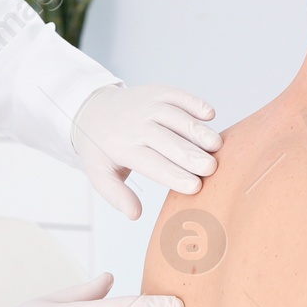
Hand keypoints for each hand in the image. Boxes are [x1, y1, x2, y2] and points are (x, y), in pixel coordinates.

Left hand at [70, 84, 220, 219]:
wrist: (90, 109)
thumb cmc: (101, 148)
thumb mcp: (100, 174)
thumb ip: (117, 195)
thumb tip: (135, 215)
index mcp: (121, 147)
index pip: (151, 163)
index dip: (173, 174)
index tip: (195, 186)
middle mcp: (133, 124)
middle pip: (166, 140)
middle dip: (189, 154)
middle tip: (211, 168)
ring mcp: (145, 105)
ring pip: (174, 116)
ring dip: (196, 129)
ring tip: (216, 145)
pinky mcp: (156, 92)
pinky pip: (176, 95)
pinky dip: (193, 102)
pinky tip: (210, 115)